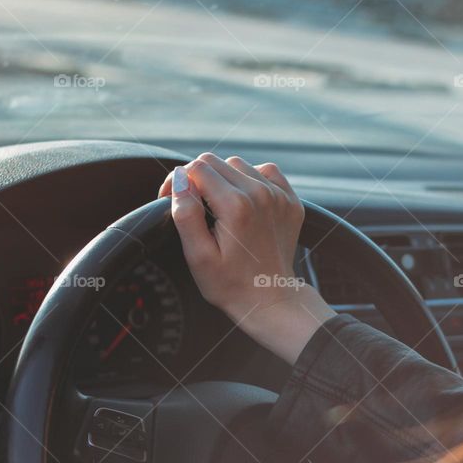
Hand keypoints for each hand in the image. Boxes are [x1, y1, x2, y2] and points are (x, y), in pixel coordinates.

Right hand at [159, 153, 334, 363]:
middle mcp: (261, 193)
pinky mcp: (290, 200)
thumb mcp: (198, 257)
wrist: (271, 299)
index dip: (177, 182)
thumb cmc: (231, 284)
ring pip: (238, 164)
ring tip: (218, 207)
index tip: (173, 201)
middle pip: (215, 162)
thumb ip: (186, 214)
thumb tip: (180, 178)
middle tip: (194, 207)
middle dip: (198, 179)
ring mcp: (279, 195)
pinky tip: (242, 201)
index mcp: (236, 206)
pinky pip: (264, 171)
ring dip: (223, 179)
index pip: (196, 168)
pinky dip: (249, 179)